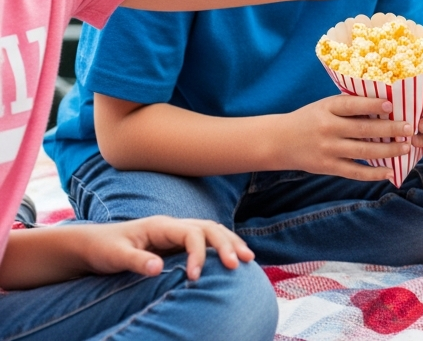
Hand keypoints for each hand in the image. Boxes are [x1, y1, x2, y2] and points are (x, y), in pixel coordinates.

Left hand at [79, 216, 253, 280]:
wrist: (92, 245)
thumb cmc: (103, 249)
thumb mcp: (115, 256)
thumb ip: (136, 261)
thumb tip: (158, 267)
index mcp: (161, 226)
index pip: (192, 234)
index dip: (199, 254)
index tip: (194, 278)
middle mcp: (173, 226)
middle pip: (210, 228)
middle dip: (227, 244)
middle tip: (239, 264)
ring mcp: (177, 233)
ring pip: (213, 232)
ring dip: (230, 243)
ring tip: (248, 258)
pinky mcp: (177, 243)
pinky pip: (206, 241)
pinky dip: (222, 247)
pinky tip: (233, 257)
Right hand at [280, 94, 413, 181]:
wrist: (278, 141)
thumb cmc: (310, 119)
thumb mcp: (325, 106)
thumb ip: (349, 105)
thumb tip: (385, 104)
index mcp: (327, 108)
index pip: (352, 105)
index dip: (372, 105)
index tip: (391, 105)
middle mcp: (328, 128)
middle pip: (363, 129)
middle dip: (390, 129)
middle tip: (410, 128)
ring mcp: (328, 149)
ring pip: (363, 151)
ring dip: (388, 151)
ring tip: (406, 147)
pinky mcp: (327, 166)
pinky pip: (354, 172)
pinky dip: (373, 174)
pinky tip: (390, 173)